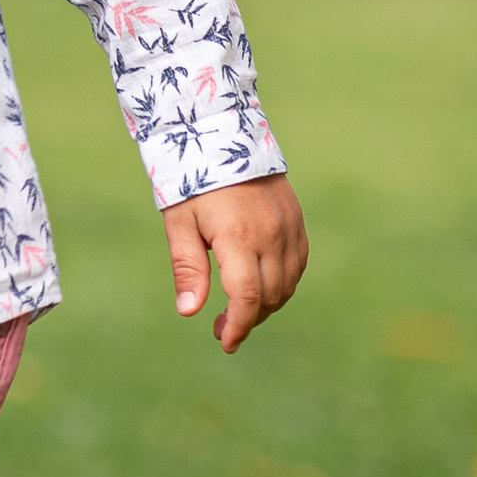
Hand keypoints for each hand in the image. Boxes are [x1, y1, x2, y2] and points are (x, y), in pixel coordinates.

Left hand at [163, 173, 307, 351]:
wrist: (222, 134)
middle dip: (248, 319)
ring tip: (239, 311)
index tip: (224, 342)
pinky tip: (261, 287)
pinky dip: (282, 284)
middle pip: (270, 296)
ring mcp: (289, 227)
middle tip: (221, 327)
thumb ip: (187, 268)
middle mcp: (271, 235)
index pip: (248, 297)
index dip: (239, 326)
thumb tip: (189, 312)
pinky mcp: (296, 220)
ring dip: (266, 305)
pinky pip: (297, 264)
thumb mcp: (180, 223)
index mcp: (239, 237)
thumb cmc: (192, 180)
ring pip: (287, 284)